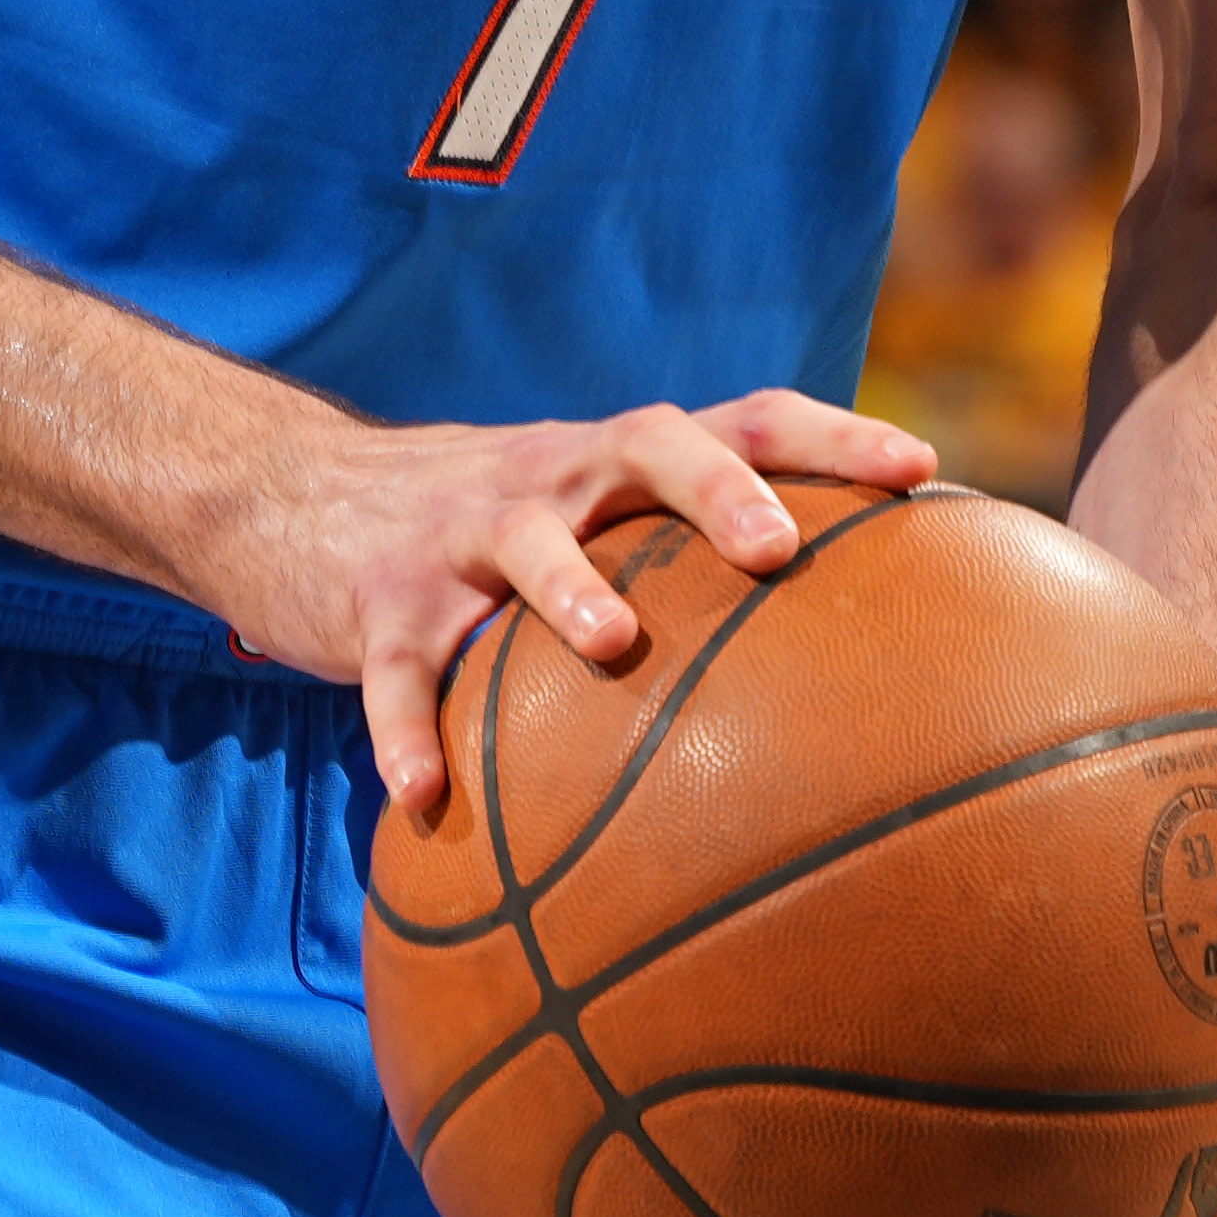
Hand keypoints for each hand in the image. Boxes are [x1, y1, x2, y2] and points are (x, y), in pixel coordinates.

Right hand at [211, 385, 932, 816]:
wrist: (296, 499)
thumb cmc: (494, 536)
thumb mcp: (589, 526)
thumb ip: (690, 573)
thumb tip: (852, 679)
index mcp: (617, 463)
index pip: (741, 419)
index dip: (832, 435)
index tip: (921, 469)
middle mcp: (550, 478)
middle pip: (644, 448)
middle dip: (716, 491)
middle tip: (777, 550)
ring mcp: (459, 535)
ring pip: (520, 545)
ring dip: (568, 589)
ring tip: (613, 646)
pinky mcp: (375, 603)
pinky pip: (394, 671)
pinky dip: (407, 729)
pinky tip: (424, 797)